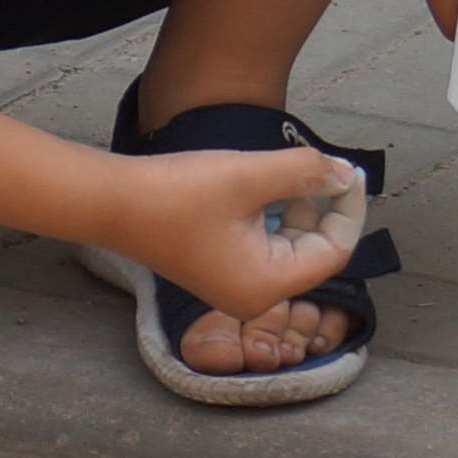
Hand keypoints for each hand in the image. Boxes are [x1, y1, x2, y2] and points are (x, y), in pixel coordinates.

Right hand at [116, 143, 366, 342]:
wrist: (108, 202)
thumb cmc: (174, 193)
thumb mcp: (248, 175)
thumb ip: (305, 171)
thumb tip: (345, 174)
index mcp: (266, 285)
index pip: (334, 251)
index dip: (348, 208)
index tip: (349, 169)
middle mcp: (254, 296)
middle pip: (314, 249)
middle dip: (322, 204)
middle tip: (321, 161)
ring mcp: (235, 284)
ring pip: (289, 243)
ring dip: (296, 205)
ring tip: (288, 167)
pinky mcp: (220, 268)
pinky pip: (264, 242)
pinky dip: (272, 213)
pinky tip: (263, 183)